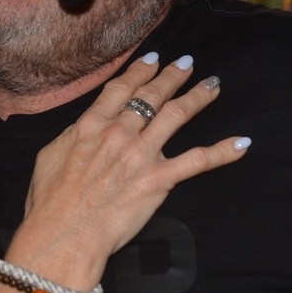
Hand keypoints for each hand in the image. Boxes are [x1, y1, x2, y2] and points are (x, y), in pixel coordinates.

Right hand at [21, 53, 248, 276]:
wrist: (63, 234)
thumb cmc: (50, 202)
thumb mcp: (50, 156)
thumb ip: (72, 137)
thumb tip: (84, 128)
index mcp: (90, 126)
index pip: (120, 89)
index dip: (139, 71)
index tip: (153, 59)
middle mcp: (118, 133)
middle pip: (151, 96)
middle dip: (172, 76)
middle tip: (187, 64)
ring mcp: (140, 155)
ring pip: (175, 115)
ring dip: (197, 97)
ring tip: (212, 85)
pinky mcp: (158, 180)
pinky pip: (197, 161)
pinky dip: (222, 152)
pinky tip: (241, 143)